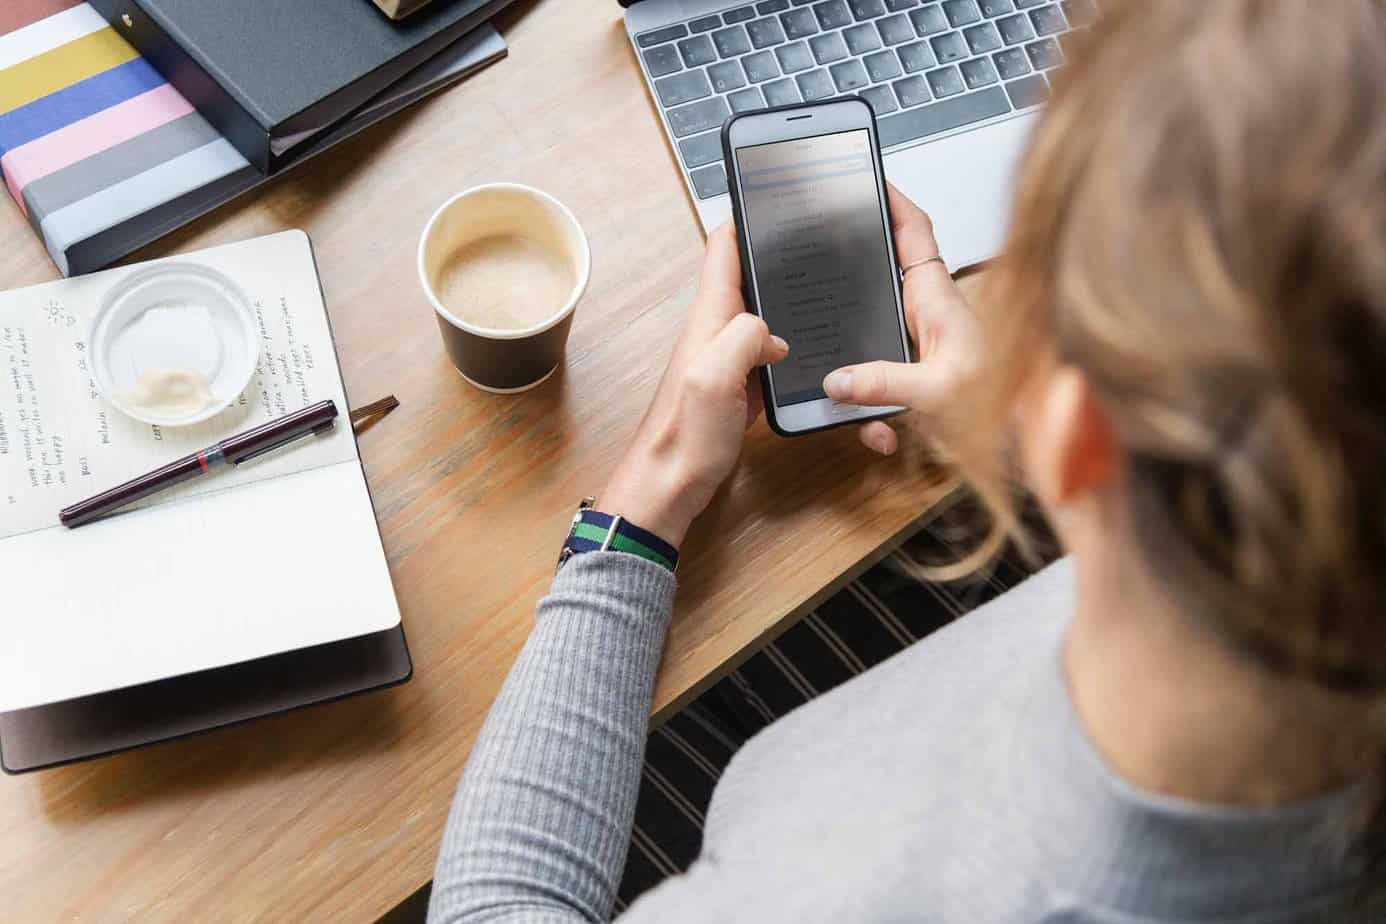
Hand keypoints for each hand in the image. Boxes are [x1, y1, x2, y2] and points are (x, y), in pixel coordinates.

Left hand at [602, 224, 788, 546]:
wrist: (669, 485)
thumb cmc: (684, 436)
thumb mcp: (714, 376)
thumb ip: (743, 336)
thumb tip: (773, 332)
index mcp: (709, 318)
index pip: (723, 250)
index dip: (746, 216)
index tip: (776, 192)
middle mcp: (718, 331)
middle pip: (748, 276)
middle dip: (778, 253)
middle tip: (820, 236)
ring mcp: (729, 359)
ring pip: (763, 314)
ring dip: (788, 298)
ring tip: (828, 281)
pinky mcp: (741, 386)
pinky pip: (769, 353)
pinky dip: (792, 343)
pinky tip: (817, 348)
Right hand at [821, 186, 982, 454]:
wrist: (1024, 439)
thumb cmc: (1003, 404)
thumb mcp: (936, 391)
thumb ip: (884, 383)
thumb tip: (837, 379)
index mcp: (936, 299)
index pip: (914, 231)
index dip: (891, 200)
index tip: (864, 179)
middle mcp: (927, 314)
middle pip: (883, 273)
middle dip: (853, 272)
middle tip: (820, 264)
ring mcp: (920, 343)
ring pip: (872, 333)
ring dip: (858, 368)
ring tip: (853, 391)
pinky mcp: (916, 375)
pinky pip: (878, 384)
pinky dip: (874, 412)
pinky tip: (882, 435)